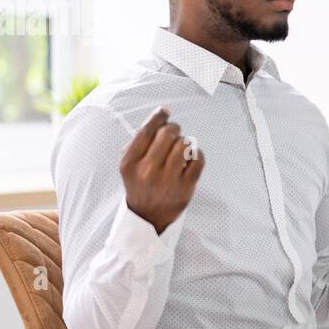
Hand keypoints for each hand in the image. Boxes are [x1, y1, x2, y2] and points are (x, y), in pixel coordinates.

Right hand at [119, 107, 204, 233]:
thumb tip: (161, 117)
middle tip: (174, 134)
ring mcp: (168, 179)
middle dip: (173, 130)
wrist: (148, 216)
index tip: (164, 112)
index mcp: (131, 162)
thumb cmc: (140, 185)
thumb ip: (140, 142)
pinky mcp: (186, 187)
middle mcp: (148, 170)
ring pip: (184, 144)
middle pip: (168, 134)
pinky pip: (198, 159)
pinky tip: (190, 158)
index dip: (158, 117)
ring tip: (180, 150)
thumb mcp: (130, 164)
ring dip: (184, 143)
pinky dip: (197, 154)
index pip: (146, 131)